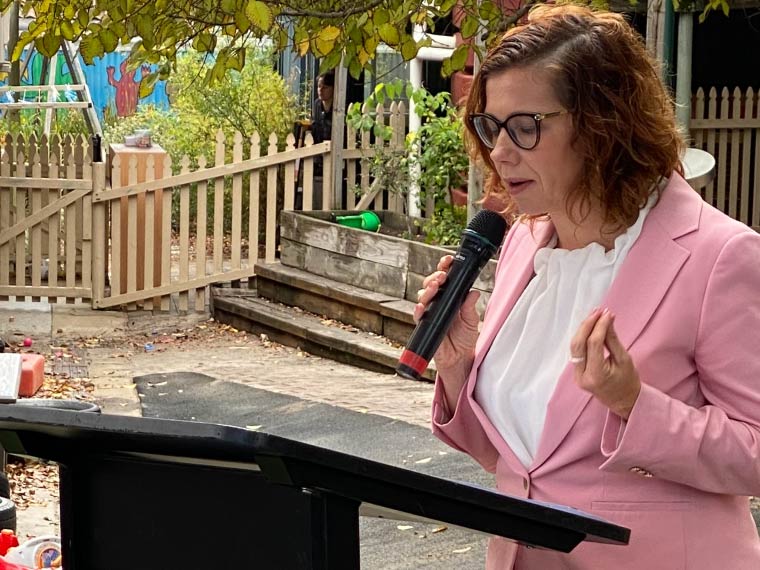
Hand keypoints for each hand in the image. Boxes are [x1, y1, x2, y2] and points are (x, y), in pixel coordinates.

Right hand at [414, 255, 479, 374]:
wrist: (460, 359)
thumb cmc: (465, 339)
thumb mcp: (471, 320)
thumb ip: (470, 306)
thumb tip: (473, 292)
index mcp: (450, 298)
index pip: (445, 279)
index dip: (444, 268)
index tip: (448, 261)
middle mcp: (438, 303)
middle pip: (430, 284)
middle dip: (435, 277)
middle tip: (443, 276)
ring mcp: (430, 312)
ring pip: (422, 295)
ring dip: (427, 289)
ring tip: (435, 287)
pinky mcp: (424, 324)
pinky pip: (418, 314)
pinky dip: (419, 309)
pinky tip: (422, 306)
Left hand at [570, 308, 640, 418]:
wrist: (623, 401)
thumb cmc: (628, 382)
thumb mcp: (624, 360)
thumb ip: (612, 339)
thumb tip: (607, 319)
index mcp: (596, 375)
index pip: (593, 344)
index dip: (599, 326)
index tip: (607, 314)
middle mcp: (582, 376)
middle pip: (578, 344)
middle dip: (587, 325)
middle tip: (598, 311)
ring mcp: (577, 375)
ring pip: (574, 346)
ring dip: (583, 329)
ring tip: (595, 316)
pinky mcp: (576, 371)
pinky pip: (577, 351)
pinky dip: (583, 337)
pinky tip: (591, 327)